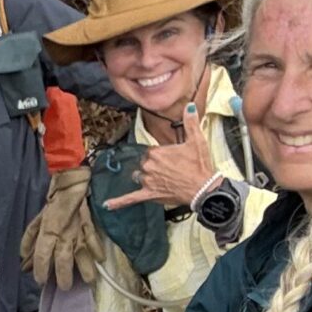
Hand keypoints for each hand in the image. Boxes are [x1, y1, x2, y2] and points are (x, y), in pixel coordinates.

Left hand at [21, 166, 101, 287]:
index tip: (41, 281)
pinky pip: (95, 238)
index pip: (42, 253)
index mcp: (47, 230)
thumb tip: (23, 259)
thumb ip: (30, 239)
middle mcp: (62, 232)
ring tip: (88, 281)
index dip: (40, 269)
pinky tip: (101, 260)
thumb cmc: (55, 204)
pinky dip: (98, 249)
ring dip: (85, 267)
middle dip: (63, 274)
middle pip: (62, 257)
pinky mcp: (91, 223)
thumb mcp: (38, 220)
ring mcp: (78, 228)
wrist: (72, 183)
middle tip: (65, 287)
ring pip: (81, 251)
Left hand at [104, 111, 219, 210]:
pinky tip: (107, 205)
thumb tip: (189, 106)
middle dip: (154, 166)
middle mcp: (149, 166)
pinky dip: (119, 202)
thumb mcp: (197, 141)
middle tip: (170, 170)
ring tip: (160, 180)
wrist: (203, 189)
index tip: (172, 159)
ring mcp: (147, 181)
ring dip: (145, 177)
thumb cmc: (199, 165)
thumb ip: (191, 122)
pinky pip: (131, 198)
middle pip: (143, 163)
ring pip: (138, 176)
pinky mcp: (149, 194)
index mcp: (156, 152)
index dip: (160, 155)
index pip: (150, 151)